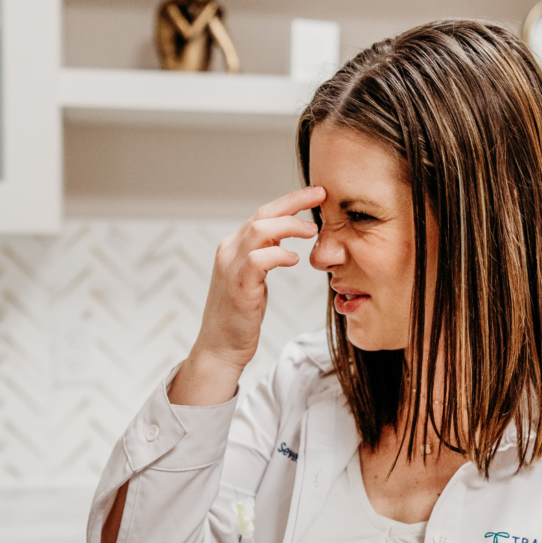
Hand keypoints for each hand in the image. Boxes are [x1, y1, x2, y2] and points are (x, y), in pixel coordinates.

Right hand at [169, 186, 324, 405]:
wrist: (220, 348)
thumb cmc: (240, 317)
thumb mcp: (254, 280)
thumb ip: (264, 257)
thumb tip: (283, 243)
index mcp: (233, 247)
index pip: (263, 213)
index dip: (290, 201)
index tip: (316, 194)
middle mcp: (229, 251)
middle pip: (263, 213)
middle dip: (294, 201)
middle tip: (321, 195)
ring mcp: (231, 267)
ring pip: (260, 230)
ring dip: (290, 226)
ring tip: (312, 231)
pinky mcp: (238, 286)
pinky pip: (259, 259)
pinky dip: (280, 254)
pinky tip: (295, 259)